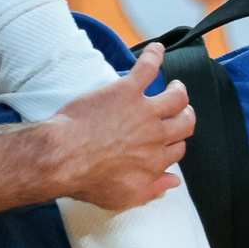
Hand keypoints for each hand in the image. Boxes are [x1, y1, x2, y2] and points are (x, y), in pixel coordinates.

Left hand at [51, 44, 194, 209]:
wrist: (63, 158)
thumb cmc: (87, 179)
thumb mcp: (123, 197)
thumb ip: (152, 190)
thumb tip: (174, 182)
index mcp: (155, 162)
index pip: (177, 150)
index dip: (174, 143)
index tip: (166, 140)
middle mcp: (156, 136)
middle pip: (185, 123)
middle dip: (185, 116)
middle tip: (179, 111)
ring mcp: (144, 111)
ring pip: (177, 97)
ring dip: (177, 90)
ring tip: (174, 85)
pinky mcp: (128, 90)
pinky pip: (148, 68)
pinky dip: (154, 56)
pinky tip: (156, 49)